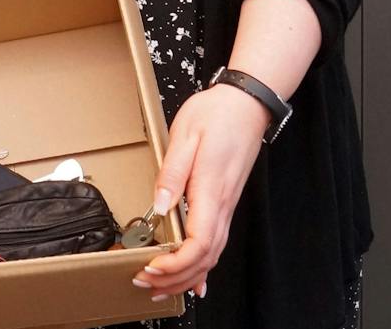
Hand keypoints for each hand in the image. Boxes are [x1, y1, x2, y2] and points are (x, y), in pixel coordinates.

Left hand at [133, 84, 269, 301]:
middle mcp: (223, 205)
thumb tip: (158, 207)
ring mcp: (227, 206)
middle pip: (204, 259)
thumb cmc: (216, 114)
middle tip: (144, 284)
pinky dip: (203, 267)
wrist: (246, 104)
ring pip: (211, 256)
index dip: (175, 264)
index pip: (199, 243)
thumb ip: (171, 173)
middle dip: (174, 279)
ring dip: (185, 277)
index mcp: (211, 190)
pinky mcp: (225, 203)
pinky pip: (216, 244)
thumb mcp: (185, 135)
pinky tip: (194, 281)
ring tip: (158, 286)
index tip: (151, 267)